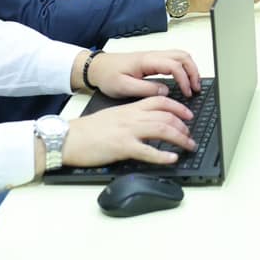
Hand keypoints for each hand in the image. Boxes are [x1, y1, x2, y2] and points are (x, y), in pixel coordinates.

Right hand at [63, 98, 196, 166]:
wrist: (67, 137)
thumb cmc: (86, 130)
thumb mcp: (112, 116)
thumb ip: (129, 117)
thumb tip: (144, 124)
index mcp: (129, 109)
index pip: (159, 101)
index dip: (178, 107)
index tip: (188, 115)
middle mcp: (131, 117)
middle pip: (165, 115)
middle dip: (183, 125)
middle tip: (191, 135)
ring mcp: (127, 131)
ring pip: (161, 129)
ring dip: (180, 138)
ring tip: (189, 145)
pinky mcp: (122, 147)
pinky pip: (147, 151)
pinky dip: (163, 156)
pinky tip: (172, 159)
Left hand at [86, 49, 201, 98]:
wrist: (96, 67)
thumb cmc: (107, 76)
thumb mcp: (124, 87)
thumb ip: (146, 89)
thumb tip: (166, 90)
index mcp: (146, 61)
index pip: (174, 65)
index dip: (184, 79)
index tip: (187, 93)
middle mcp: (152, 55)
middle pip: (182, 56)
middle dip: (193, 72)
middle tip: (196, 89)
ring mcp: (153, 56)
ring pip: (180, 56)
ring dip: (190, 69)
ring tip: (193, 85)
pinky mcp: (152, 60)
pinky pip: (174, 60)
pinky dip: (184, 68)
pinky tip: (183, 80)